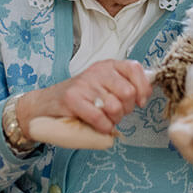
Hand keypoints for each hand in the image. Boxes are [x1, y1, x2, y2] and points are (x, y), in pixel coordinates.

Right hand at [16, 59, 151, 137]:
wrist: (46, 104)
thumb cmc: (81, 98)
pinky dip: (103, 127)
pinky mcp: (73, 99)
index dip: (143, 88)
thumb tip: (146, 94)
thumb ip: (124, 87)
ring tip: (104, 118)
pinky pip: (99, 118)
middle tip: (116, 112)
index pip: (135, 69)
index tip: (140, 102)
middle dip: (127, 109)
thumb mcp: (105, 86)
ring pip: (115, 107)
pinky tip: (99, 126)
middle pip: (128, 93)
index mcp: (108, 65)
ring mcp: (85, 84)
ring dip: (113, 119)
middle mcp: (98, 71)